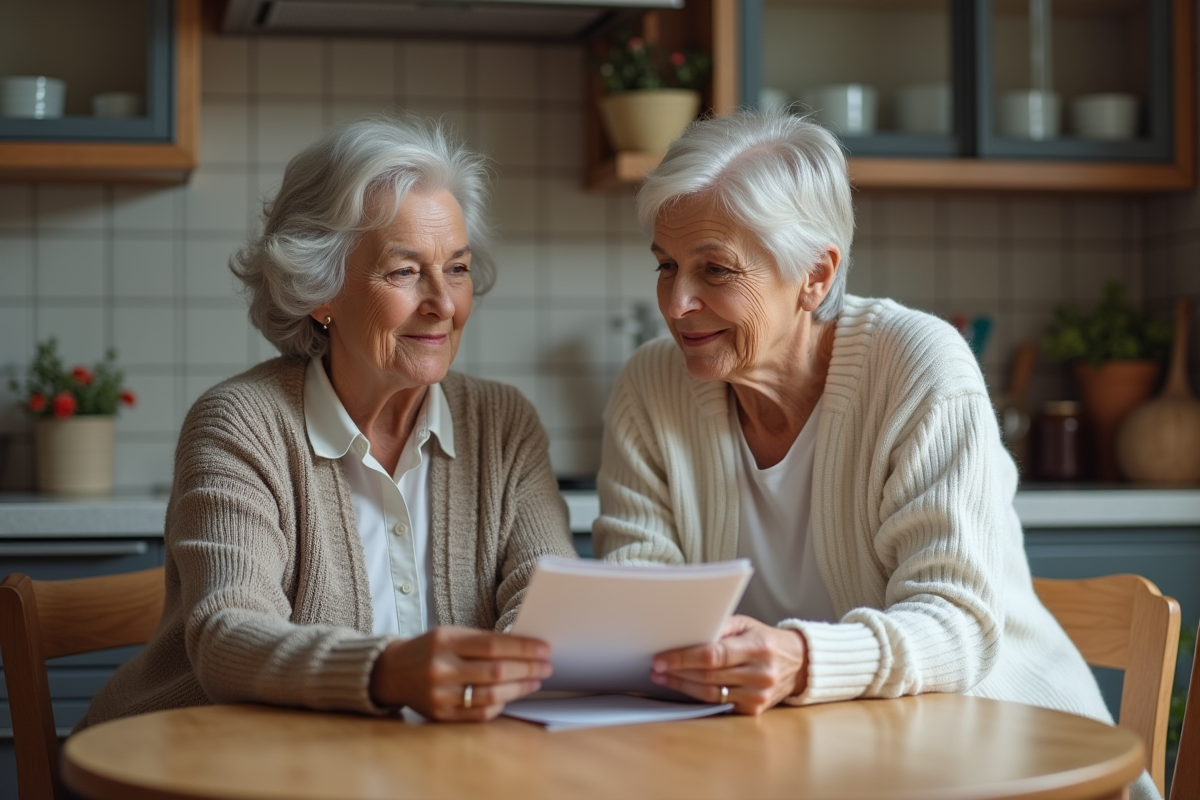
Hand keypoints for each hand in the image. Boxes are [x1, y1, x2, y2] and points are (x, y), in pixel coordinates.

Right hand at [369, 626, 551, 720]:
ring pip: (491, 695)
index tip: (544, 649)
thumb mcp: (450, 634)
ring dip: (519, 688)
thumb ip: (483, 641)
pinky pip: (479, 713)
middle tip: (546, 666)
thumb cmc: (429, 648)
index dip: (523, 649)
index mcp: (445, 641)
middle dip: (527, 669)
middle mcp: (441, 668)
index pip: (494, 645)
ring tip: (535, 680)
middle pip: (496, 671)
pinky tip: (512, 695)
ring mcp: (440, 695)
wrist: (392, 672)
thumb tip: (525, 649)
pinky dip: (500, 705)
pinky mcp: (440, 715)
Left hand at [650, 615, 807, 714]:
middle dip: (677, 672)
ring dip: (683, 686)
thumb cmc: (765, 639)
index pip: (713, 655)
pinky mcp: (755, 709)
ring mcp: (758, 695)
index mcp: (757, 647)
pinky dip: (699, 695)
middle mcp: (760, 673)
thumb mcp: (746, 624)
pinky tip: (685, 687)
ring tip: (664, 678)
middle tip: (656, 668)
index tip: (662, 659)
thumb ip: (720, 626)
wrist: (798, 663)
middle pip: (708, 676)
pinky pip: (719, 704)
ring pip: (710, 693)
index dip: (684, 658)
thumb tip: (687, 632)